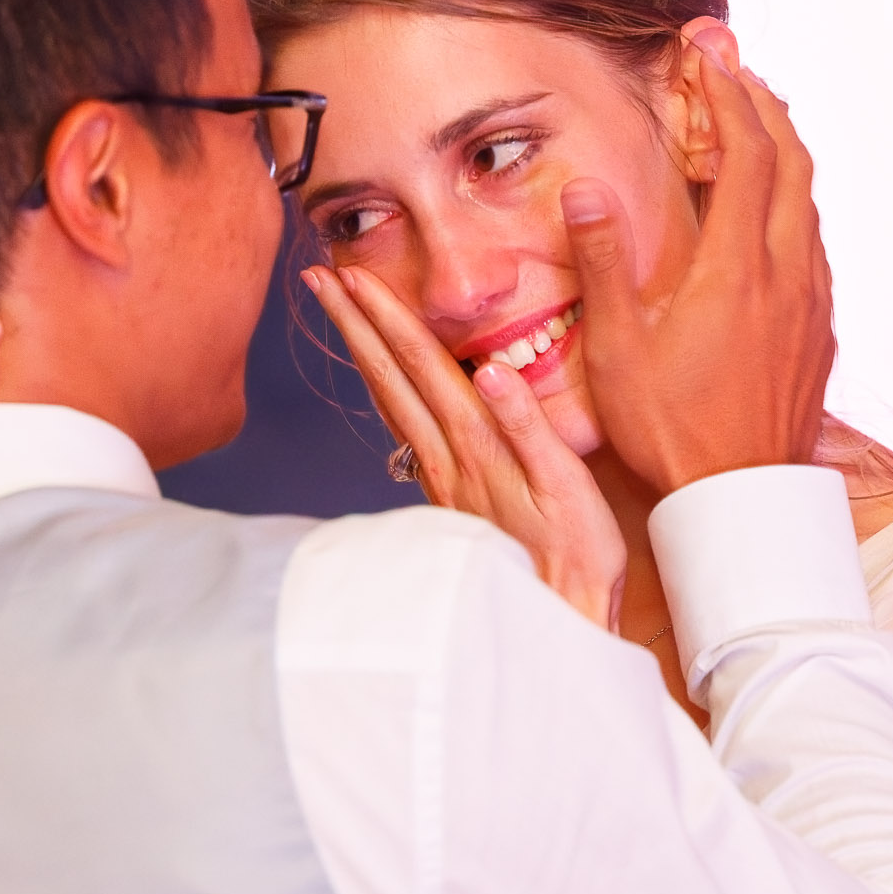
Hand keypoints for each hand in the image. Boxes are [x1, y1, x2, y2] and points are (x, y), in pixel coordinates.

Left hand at [304, 263, 626, 630]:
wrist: (556, 617)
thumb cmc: (575, 554)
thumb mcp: (567, 485)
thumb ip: (526, 425)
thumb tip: (489, 370)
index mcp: (476, 441)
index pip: (422, 364)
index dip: (387, 317)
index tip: (352, 277)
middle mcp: (448, 454)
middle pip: (390, 375)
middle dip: (355, 321)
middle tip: (317, 276)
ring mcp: (441, 475)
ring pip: (388, 400)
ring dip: (361, 350)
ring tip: (337, 312)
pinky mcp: (445, 494)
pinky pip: (401, 429)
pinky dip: (380, 392)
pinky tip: (376, 382)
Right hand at [566, 44, 832, 495]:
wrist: (742, 501)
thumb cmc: (670, 432)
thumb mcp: (617, 350)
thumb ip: (604, 263)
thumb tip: (585, 188)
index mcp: (735, 269)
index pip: (746, 153)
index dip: (729, 95)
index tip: (708, 56)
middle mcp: (786, 273)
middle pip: (792, 160)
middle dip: (762, 103)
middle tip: (732, 68)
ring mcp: (811, 301)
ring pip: (809, 199)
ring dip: (783, 148)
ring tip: (752, 119)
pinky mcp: (820, 330)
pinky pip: (813, 241)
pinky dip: (791, 199)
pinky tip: (769, 210)